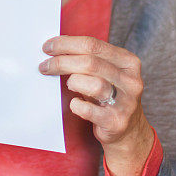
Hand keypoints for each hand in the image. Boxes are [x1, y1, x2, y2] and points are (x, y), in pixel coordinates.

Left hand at [39, 35, 154, 175]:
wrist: (129, 131)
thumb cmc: (110, 96)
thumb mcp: (107, 74)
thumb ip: (90, 60)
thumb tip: (55, 49)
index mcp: (128, 62)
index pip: (93, 45)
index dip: (67, 44)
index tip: (48, 47)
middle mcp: (130, 80)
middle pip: (91, 63)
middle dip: (62, 62)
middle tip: (45, 65)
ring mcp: (126, 102)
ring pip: (94, 84)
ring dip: (73, 82)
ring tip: (67, 85)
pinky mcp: (116, 122)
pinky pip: (89, 111)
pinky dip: (77, 105)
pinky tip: (74, 103)